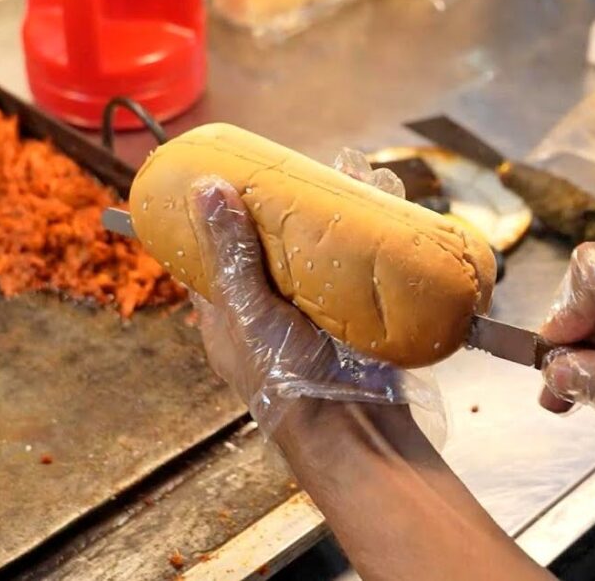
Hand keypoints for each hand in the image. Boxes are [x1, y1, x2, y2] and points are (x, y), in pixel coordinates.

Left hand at [187, 151, 430, 433]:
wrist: (354, 429)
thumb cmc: (287, 381)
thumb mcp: (248, 312)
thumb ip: (231, 254)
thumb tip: (207, 189)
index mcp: (230, 313)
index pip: (213, 255)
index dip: (218, 215)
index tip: (229, 174)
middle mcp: (272, 306)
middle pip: (276, 241)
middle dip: (293, 201)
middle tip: (304, 165)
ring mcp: (317, 306)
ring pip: (324, 245)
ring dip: (341, 206)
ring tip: (354, 169)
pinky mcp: (358, 309)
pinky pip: (363, 262)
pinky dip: (376, 230)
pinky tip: (386, 198)